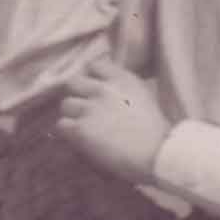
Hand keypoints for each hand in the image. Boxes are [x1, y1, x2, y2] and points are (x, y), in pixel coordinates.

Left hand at [55, 54, 170, 183]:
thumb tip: (110, 97)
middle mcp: (104, 89)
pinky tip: (80, 141)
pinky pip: (62, 125)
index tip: (94, 90)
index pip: (95, 65)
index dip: (91, 78)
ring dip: (72, 116)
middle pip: (73, 82)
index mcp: (123, 80)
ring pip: (65, 105)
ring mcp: (90, 108)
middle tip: (84, 110)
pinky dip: (68, 134)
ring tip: (83, 128)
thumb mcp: (145, 100)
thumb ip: (124, 92)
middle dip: (77, 95)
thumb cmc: (157, 134)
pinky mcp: (81, 129)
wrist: (157, 154)